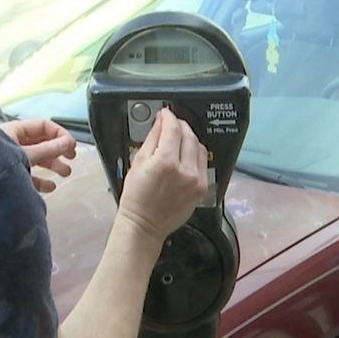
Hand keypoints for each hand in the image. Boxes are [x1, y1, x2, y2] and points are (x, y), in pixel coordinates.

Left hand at [0, 119, 76, 192]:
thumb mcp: (25, 154)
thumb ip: (48, 149)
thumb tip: (67, 142)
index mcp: (15, 131)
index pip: (43, 126)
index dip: (60, 134)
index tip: (71, 146)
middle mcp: (13, 143)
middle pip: (42, 142)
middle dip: (58, 149)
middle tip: (72, 157)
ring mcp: (11, 160)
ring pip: (37, 159)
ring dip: (53, 165)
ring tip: (66, 173)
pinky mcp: (10, 176)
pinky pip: (29, 175)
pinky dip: (41, 180)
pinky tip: (50, 186)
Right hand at [118, 109, 207, 243]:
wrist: (145, 224)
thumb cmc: (136, 196)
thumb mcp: (138, 162)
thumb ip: (152, 139)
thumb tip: (160, 122)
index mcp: (165, 162)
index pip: (173, 129)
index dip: (169, 117)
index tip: (165, 114)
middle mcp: (185, 170)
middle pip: (189, 136)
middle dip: (180, 126)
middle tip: (171, 124)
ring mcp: (196, 180)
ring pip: (199, 148)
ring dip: (189, 139)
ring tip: (178, 139)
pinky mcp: (202, 188)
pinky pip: (202, 163)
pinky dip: (194, 155)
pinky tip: (184, 156)